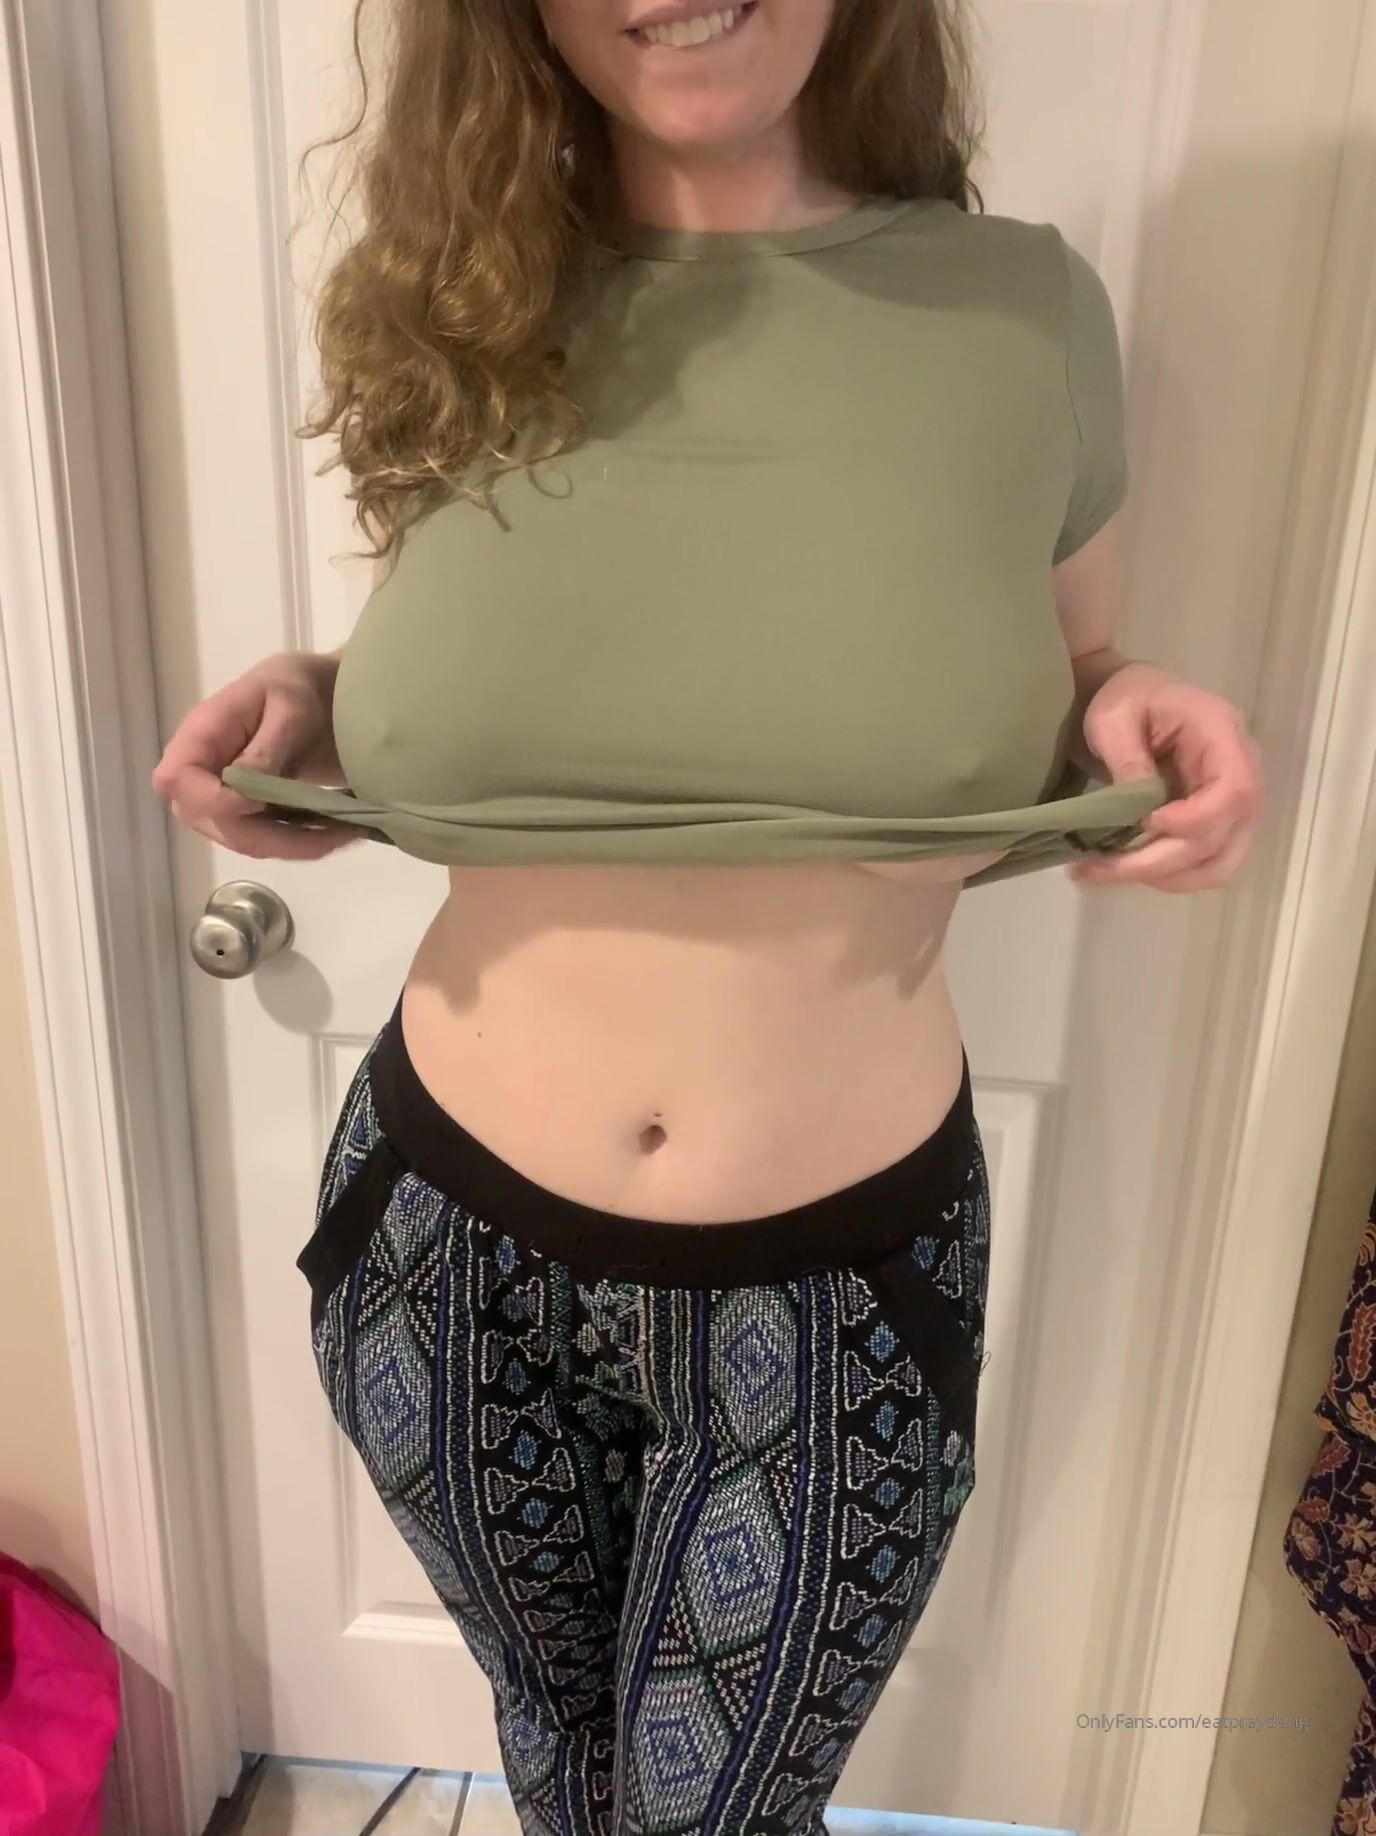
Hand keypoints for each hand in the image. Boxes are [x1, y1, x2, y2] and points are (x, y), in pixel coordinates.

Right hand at [150, 650, 360, 859]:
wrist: (310, 698)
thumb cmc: (295, 690)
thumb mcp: (290, 708)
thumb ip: (265, 749)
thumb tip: (242, 793)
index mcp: (199, 734)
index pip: (176, 780)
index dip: (214, 801)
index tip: (262, 802)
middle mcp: (198, 773)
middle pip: (211, 822)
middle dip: (273, 837)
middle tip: (333, 832)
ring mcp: (216, 798)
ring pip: (242, 841)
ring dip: (294, 847)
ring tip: (345, 834)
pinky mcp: (242, 815)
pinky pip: (263, 841)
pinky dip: (300, 845)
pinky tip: (336, 835)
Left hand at [1070, 662, 1262, 891]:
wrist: (1133, 699)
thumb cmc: (1126, 699)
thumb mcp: (1114, 718)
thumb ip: (1128, 760)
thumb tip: (1140, 810)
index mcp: (1222, 733)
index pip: (1235, 789)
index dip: (1196, 819)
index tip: (1148, 823)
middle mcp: (1242, 771)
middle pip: (1223, 837)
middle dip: (1160, 862)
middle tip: (1099, 867)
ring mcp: (1233, 803)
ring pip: (1220, 863)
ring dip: (1165, 878)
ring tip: (1107, 872)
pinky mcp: (1216, 823)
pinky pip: (1206, 864)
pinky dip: (1168, 876)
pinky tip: (1126, 869)